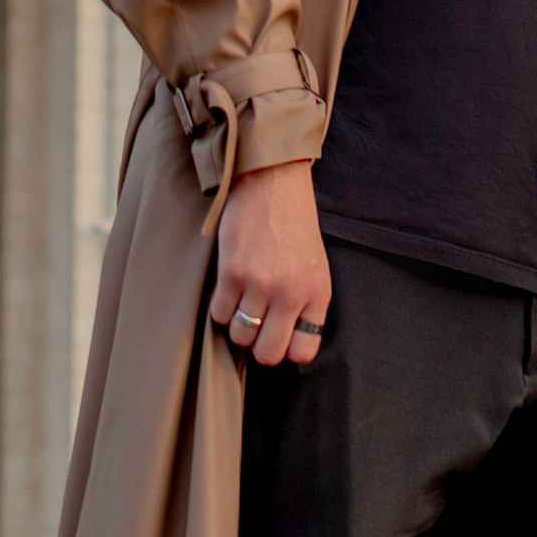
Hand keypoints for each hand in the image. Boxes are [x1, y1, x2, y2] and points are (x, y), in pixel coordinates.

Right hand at [210, 157, 329, 366]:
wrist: (273, 182)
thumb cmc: (294, 225)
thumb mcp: (315, 267)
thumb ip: (305, 305)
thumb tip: (287, 344)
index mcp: (317, 293)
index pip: (303, 352)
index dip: (286, 348)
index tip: (278, 333)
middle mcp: (291, 293)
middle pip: (268, 354)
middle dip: (258, 344)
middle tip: (256, 323)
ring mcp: (261, 284)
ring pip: (240, 336)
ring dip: (237, 323)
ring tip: (243, 298)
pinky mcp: (233, 272)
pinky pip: (219, 314)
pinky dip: (221, 306)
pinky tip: (230, 286)